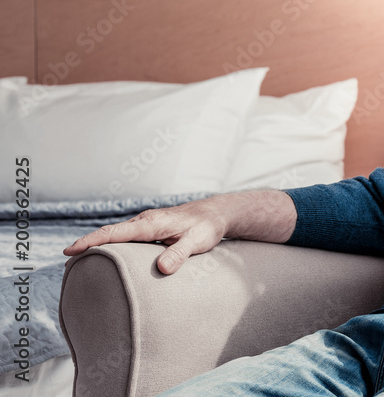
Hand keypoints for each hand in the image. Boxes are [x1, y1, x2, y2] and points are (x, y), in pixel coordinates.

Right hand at [64, 196, 228, 274]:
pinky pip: (125, 237)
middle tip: (66, 265)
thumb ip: (180, 254)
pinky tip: (106, 258)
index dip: (92, 241)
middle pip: (109, 233)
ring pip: (116, 235)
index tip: (71, 251)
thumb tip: (162, 268)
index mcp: (152, 223)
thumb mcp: (197, 242)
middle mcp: (145, 221)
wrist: (217, 214)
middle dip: (87, 245)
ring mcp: (146, 224)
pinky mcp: (150, 229)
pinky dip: (111, 245)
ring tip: (78, 264)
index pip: (115, 232)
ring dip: (98, 246)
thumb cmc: (207, 228)